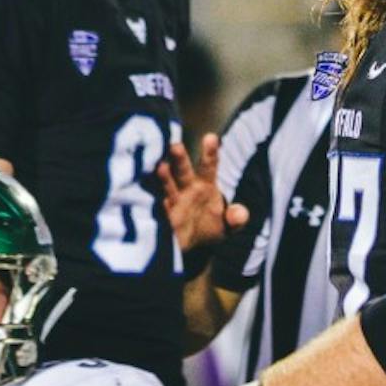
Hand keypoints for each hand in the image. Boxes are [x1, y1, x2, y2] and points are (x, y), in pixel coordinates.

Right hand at [156, 134, 248, 251]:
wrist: (194, 247)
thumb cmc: (211, 228)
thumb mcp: (228, 225)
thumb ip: (236, 218)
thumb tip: (240, 215)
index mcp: (205, 185)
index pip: (209, 166)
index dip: (210, 152)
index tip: (210, 138)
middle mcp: (187, 189)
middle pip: (183, 171)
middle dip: (180, 159)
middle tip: (175, 146)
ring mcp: (174, 202)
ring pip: (168, 186)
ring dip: (164, 177)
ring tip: (160, 167)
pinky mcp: (163, 217)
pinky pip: (156, 206)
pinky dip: (151, 199)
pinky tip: (145, 190)